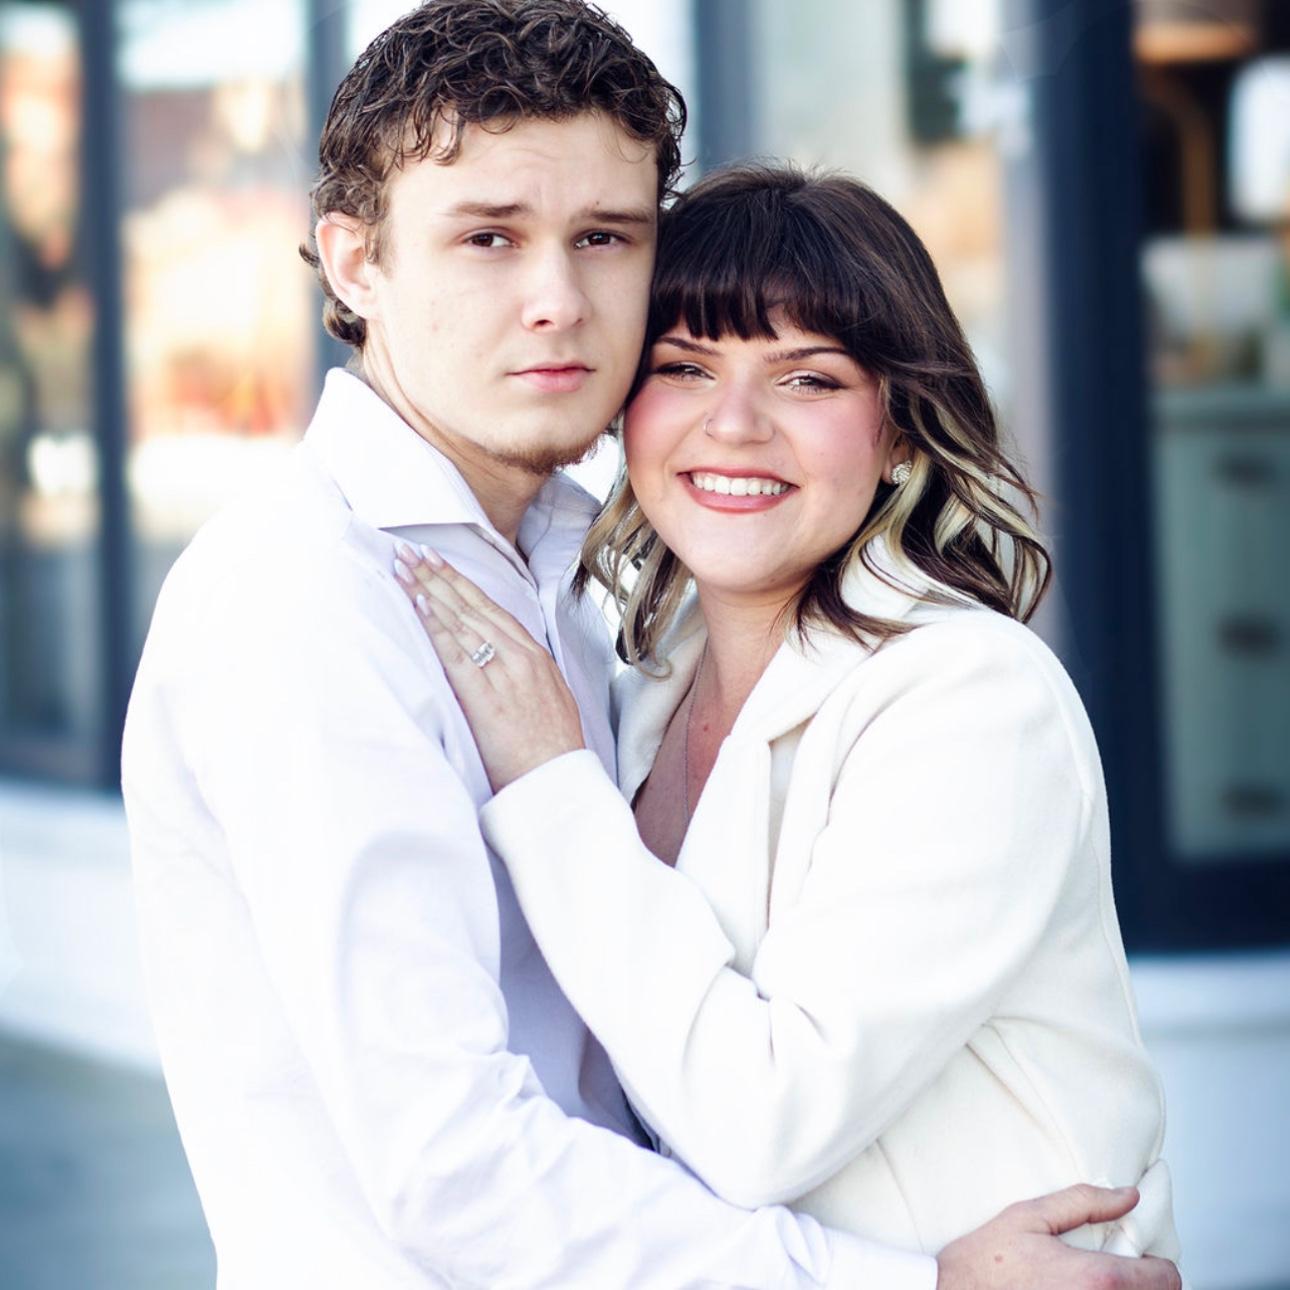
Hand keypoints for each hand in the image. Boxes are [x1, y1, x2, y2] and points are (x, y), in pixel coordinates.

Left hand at [393, 544, 585, 791]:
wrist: (558, 781)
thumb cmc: (551, 750)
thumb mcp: (549, 700)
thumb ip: (528, 675)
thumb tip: (504, 663)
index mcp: (536, 657)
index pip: (492, 609)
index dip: (462, 583)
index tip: (439, 561)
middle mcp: (521, 657)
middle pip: (473, 607)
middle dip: (439, 576)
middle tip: (411, 551)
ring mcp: (505, 674)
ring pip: (463, 622)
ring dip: (430, 590)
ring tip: (405, 568)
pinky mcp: (486, 697)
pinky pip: (457, 654)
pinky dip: (438, 627)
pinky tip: (421, 605)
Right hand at [936, 1185, 1180, 1289]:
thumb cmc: (985, 1262)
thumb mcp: (1029, 1217)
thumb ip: (1084, 1202)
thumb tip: (1129, 1196)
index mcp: (1097, 1279)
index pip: (1167, 1280)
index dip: (1158, 1266)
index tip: (1138, 1260)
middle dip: (1146, 1287)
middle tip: (1116, 1274)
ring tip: (1093, 1287)